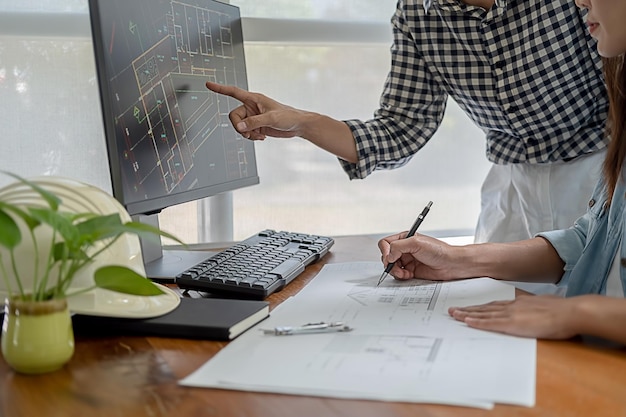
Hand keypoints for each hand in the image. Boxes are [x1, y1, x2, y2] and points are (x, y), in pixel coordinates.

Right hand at [205, 82, 307, 139]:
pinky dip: (252, 137)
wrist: (297, 126)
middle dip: (239, 127)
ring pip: (239, 126)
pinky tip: (262, 137)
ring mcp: (253, 117)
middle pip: (233, 116)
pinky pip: (246, 133)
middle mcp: (251, 107)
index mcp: (253, 99)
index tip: (208, 84)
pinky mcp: (256, 126)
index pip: (233, 92)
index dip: (220, 88)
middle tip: (248, 133)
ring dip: (247, 134)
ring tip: (259, 135)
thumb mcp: (271, 118)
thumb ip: (254, 123)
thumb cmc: (288, 116)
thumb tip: (239, 127)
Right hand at [377, 233, 459, 280]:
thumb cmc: (439, 251)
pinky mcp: (410, 271)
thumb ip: (398, 247)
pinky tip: (409, 275)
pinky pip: (399, 275)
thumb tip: (388, 255)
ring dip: (396, 271)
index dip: (385, 251)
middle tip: (396, 267)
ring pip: (391, 267)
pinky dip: (401, 276)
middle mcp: (405, 249)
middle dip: (390, 263)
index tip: (390, 257)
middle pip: (386, 256)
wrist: (451, 265)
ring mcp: (407, 261)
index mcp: (405, 239)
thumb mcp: (416, 243)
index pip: (386, 243)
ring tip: (404, 273)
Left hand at [448, 295, 578, 339]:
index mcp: (518, 302)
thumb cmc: (562, 310)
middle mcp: (511, 306)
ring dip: (467, 314)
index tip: (469, 307)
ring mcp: (511, 314)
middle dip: (468, 309)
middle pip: (484, 307)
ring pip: (483, 314)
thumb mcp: (542, 305)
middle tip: (453, 310)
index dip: (479, 306)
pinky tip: (468, 322)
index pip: (494, 304)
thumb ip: (532, 308)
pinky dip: (478, 322)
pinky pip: (491, 323)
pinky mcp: (514, 323)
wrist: (571, 311)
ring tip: (454, 315)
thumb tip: (529, 311)